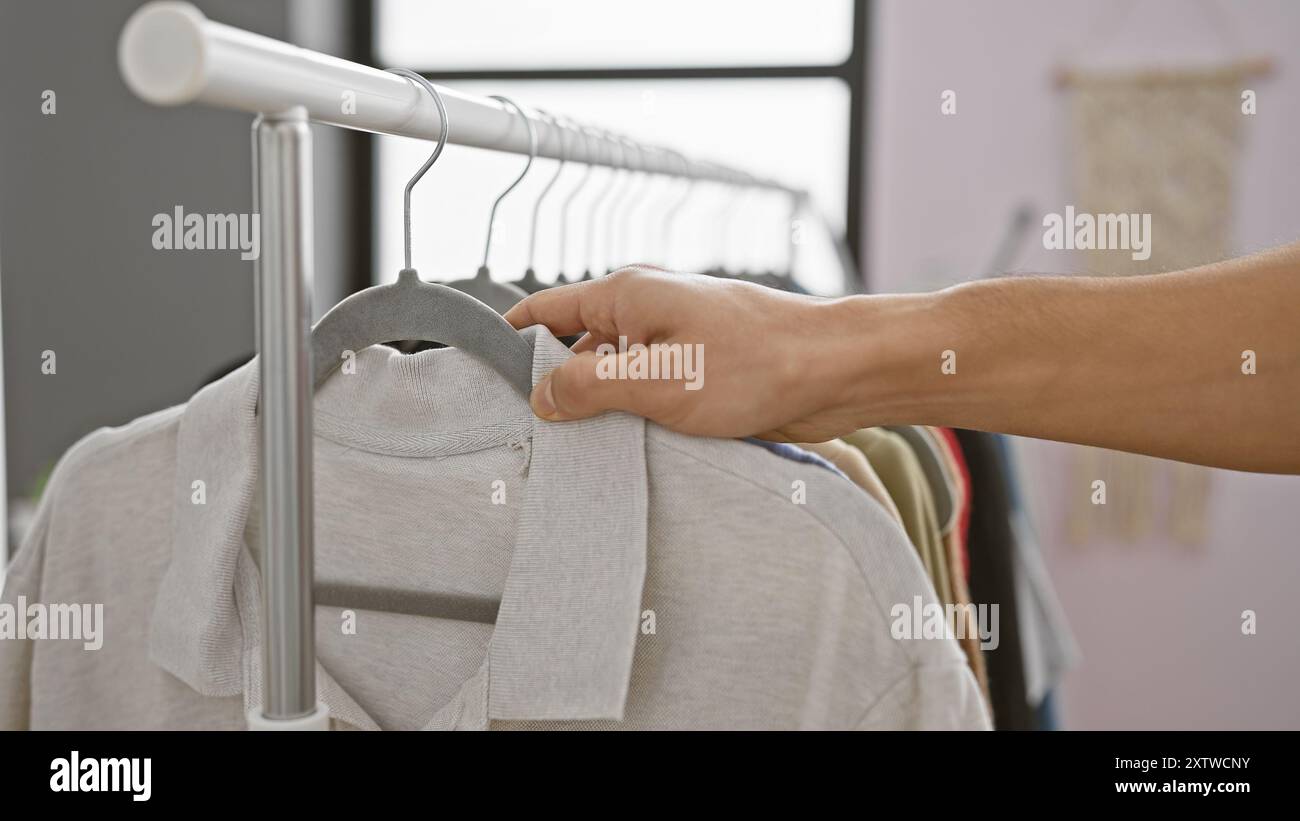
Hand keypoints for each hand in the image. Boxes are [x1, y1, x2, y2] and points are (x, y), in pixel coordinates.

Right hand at [504, 266, 863, 440]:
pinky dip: (635, 420)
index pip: (544, 312)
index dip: (511, 343)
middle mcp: (644, 313)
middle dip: (556, 390)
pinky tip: (629, 452)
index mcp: (625, 296)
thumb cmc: (757, 363)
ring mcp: (672, 343)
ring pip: (613, 380)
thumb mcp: (659, 381)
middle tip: (533, 439)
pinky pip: (648, 396)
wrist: (837, 371)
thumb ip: (591, 388)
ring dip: (600, 413)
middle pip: (575, 351)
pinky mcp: (698, 374)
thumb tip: (541, 397)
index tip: (482, 381)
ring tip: (580, 453)